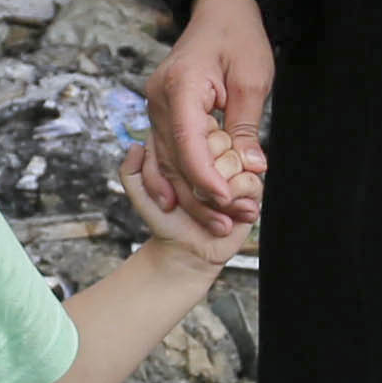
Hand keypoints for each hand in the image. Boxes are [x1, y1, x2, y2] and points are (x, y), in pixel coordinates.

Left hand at [119, 131, 260, 260]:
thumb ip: (130, 169)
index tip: (172, 183)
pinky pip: (250, 181)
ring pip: (234, 159)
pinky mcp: (250, 189)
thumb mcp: (140, 193)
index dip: (182, 159)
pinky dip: (236, 200)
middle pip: (217, 142)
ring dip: (218, 190)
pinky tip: (226, 211)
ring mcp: (233, 170)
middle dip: (201, 176)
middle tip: (194, 197)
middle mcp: (212, 155)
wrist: (186, 251)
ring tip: (210, 206)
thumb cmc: (165, 220)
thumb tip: (136, 146)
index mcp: (187, 150)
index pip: (193, 132)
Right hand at [139, 0, 271, 238]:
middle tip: (231, 223)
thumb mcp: (253, 78)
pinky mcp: (160, 115)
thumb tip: (250, 167)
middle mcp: (158, 100)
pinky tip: (178, 206)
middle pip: (173, 160)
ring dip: (188, 196)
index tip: (226, 201)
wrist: (219, 12)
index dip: (204, 177)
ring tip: (216, 223)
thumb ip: (246, 124)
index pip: (187, 142)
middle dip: (201, 196)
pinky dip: (170, 181)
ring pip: (164, 162)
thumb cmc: (238, 38)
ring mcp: (155, 108)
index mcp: (180, 86)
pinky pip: (161, 154)